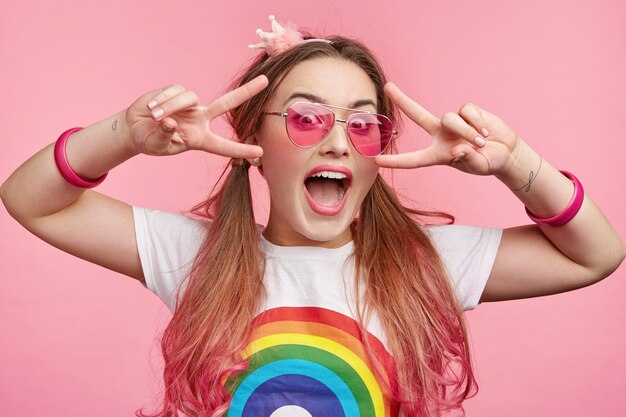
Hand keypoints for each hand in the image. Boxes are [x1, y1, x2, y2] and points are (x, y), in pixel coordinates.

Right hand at [122, 75, 267, 157]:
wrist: (134, 128)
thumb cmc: (149, 141)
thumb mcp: (157, 145)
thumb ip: (165, 136)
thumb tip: (170, 122)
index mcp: (200, 139)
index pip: (224, 146)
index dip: (241, 150)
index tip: (260, 152)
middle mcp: (200, 119)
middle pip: (226, 103)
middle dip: (246, 92)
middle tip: (266, 81)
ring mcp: (190, 104)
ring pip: (191, 97)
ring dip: (172, 106)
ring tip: (155, 117)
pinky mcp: (176, 91)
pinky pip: (175, 91)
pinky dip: (163, 99)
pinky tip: (152, 109)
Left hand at [376, 82, 519, 175]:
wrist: (507, 152)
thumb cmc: (489, 162)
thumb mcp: (479, 166)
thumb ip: (469, 159)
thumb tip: (458, 150)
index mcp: (438, 154)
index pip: (413, 159)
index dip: (396, 161)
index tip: (376, 160)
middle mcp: (441, 135)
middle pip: (418, 115)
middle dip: (403, 100)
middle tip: (387, 86)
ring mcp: (454, 122)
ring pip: (450, 118)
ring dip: (466, 130)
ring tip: (480, 142)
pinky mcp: (468, 111)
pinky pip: (466, 111)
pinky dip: (477, 121)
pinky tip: (485, 131)